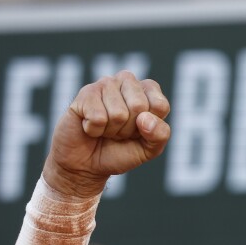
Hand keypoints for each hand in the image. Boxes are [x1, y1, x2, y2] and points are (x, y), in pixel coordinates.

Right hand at [46, 72, 170, 198]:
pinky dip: (95, 130)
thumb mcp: (150, 149)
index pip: (160, 105)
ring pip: (118, 113)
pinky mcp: (85, 93)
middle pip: (139, 106)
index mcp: (148, 90)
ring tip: (105, 129)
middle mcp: (127, 81)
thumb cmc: (121, 151)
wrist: (87, 163)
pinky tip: (90, 127)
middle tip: (120, 132)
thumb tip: (145, 118)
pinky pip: (98, 117)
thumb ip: (160, 135)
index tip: (140, 130)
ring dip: (111, 130)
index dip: (150, 127)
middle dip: (129, 129)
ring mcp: (105, 84)